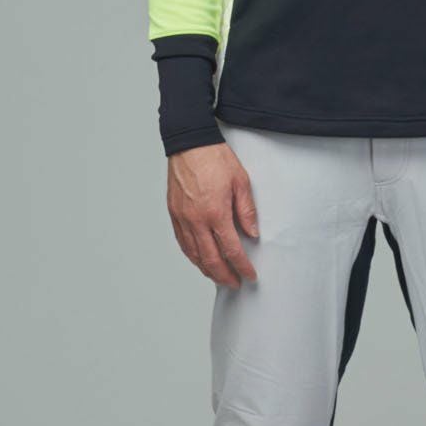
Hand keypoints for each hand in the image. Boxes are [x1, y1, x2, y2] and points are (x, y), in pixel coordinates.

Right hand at [166, 142, 259, 287]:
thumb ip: (247, 210)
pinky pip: (182, 242)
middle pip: (210, 259)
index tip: (249, 275)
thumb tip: (252, 233)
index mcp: (216, 212)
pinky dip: (192, 255)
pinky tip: (200, 260)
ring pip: (194, 254)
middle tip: (235, 283)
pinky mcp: (174, 213)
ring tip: (219, 276)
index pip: (231, 249)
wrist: (189, 143)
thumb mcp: (241, 181)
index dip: (242, 267)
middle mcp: (196, 219)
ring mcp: (182, 218)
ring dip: (207, 269)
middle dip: (224, 275)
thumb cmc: (215, 158)